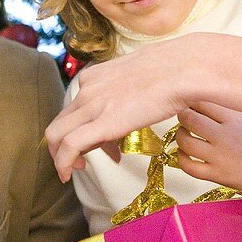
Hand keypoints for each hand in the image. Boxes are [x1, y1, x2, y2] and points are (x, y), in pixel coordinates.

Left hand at [46, 37, 201, 180]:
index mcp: (96, 76)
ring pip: (56, 134)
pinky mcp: (103, 122)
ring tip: (75, 170)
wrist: (185, 68)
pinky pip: (69, 146)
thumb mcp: (141, 78)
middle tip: (81, 161)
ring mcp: (92, 104)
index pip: (76, 108)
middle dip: (64, 145)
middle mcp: (88, 88)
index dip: (83, 130)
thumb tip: (133, 109)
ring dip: (61, 157)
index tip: (104, 145)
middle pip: (61, 122)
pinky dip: (63, 163)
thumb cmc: (175, 70)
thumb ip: (129, 93)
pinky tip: (68, 174)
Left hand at [175, 103, 241, 202]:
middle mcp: (225, 137)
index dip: (192, 101)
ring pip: (185, 142)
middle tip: (184, 115)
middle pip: (190, 120)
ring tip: (184, 132)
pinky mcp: (217, 175)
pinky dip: (181, 157)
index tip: (190, 102)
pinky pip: (188, 166)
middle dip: (183, 115)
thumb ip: (223, 112)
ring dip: (180, 134)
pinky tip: (185, 152)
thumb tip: (195, 102)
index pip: (202, 103)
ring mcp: (220, 158)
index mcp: (234, 120)